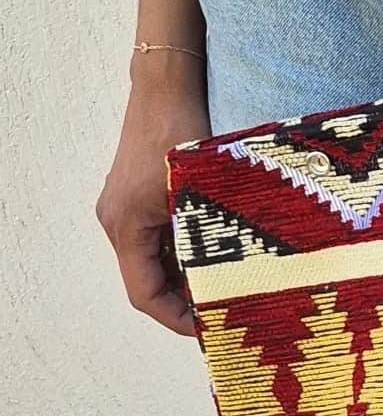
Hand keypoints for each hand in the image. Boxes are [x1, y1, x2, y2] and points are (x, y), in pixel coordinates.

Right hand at [97, 51, 209, 336]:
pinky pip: (164, 241)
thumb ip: (207, 243)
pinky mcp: (142, 199)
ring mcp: (129, 210)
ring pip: (159, 262)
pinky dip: (190, 255)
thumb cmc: (183, 133)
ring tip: (230, 291)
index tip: (211, 329)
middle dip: (188, 303)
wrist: (168, 86)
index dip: (178, 319)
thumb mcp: (199, 195)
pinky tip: (223, 260)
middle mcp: (119, 222)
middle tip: (228, 314)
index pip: (145, 294)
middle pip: (151, 282)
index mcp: (125, 226)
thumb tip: (230, 286)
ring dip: (191, 279)